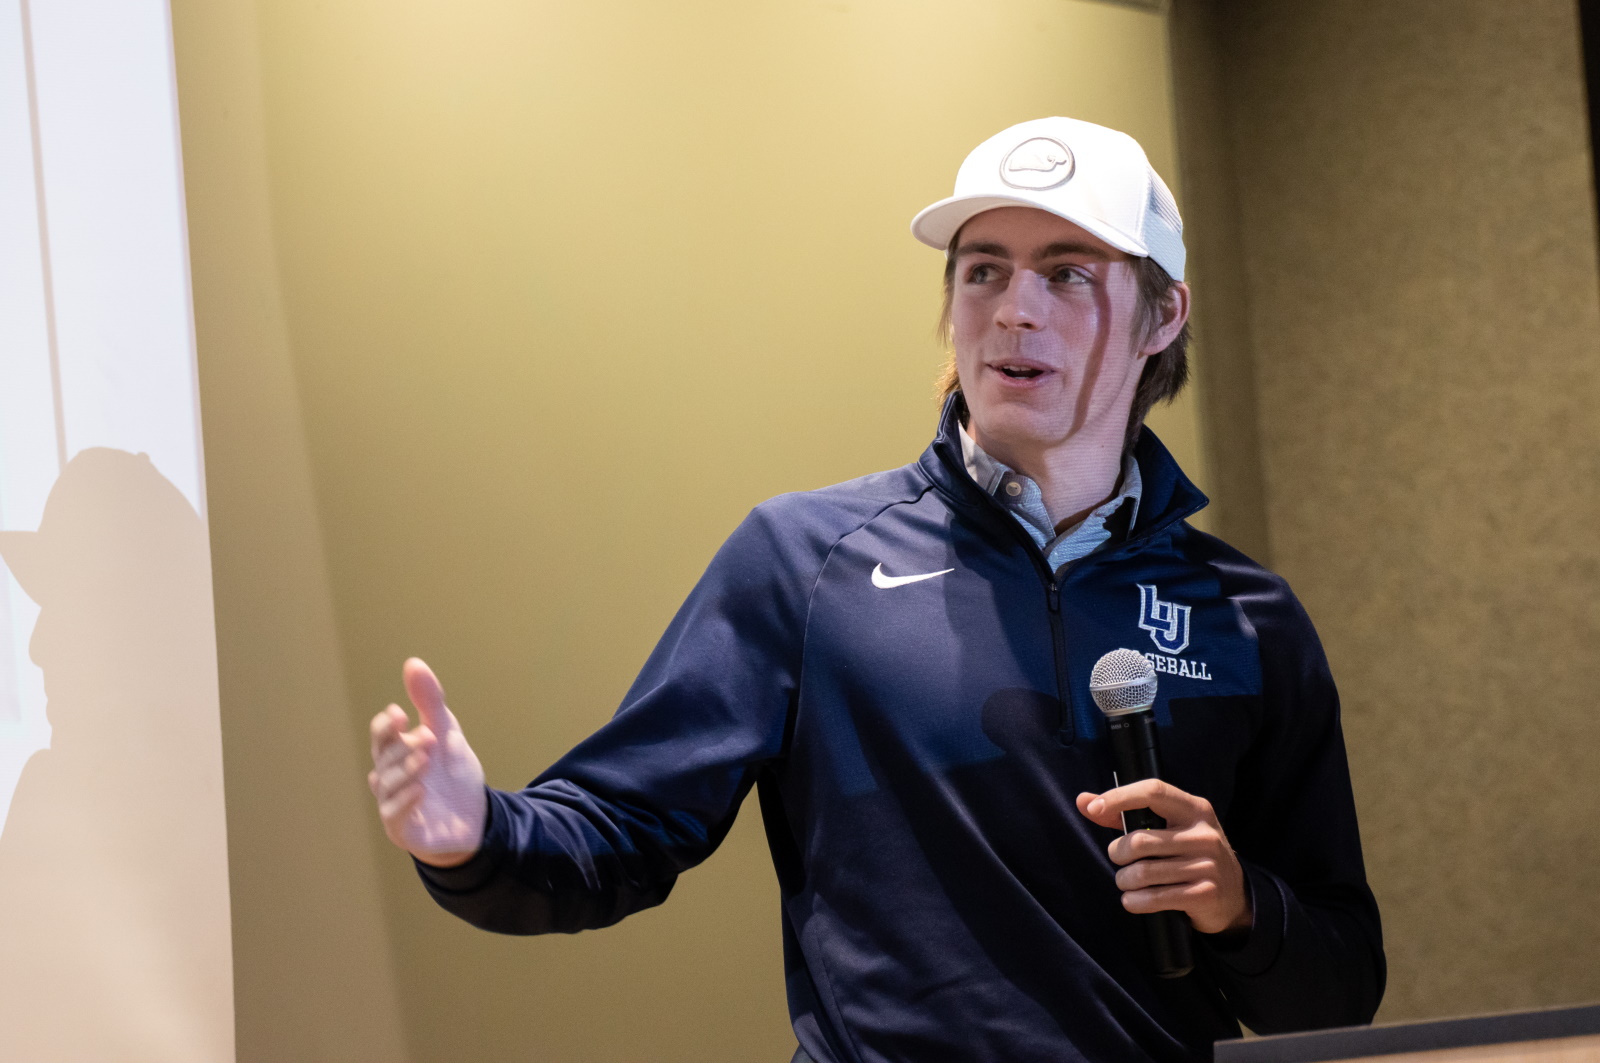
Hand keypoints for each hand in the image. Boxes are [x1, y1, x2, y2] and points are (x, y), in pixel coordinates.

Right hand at [368, 658, 487, 867]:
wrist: (476, 818)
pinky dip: (405, 802)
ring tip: (426, 759)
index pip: (381, 738)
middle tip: (426, 736)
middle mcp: (389, 779)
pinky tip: (420, 790)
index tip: (399, 714)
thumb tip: (413, 663)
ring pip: (388, 786)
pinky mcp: (404, 830)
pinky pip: (395, 816)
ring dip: (406, 770)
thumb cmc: (453, 776)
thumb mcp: (446, 734)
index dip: (385, 727)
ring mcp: (393, 805)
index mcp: (396, 755)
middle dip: (403, 747)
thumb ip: (430, 702)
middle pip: (384, 759)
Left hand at [1075, 779, 1250, 935]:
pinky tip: (1133, 899)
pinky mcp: (1205, 894)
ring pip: (1143, 872)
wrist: (1234, 894)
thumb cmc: (1190, 854)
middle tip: (1120, 860)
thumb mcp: (1169, 828)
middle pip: (1140, 840)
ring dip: (1124, 881)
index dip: (1120, 797)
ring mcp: (1207, 865)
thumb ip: (1124, 814)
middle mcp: (1203, 834)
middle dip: (1117, 853)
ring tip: (1127, 881)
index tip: (1096, 807)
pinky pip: (1155, 898)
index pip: (1153, 791)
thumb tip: (1084, 801)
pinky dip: (1135, 901)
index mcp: (1194, 809)